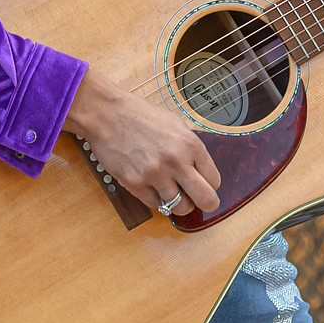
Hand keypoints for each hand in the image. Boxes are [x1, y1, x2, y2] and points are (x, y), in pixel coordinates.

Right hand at [64, 67, 220, 215]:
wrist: (108, 115)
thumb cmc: (141, 116)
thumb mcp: (176, 125)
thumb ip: (191, 148)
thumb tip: (201, 171)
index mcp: (191, 144)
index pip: (215, 179)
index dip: (210, 184)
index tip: (203, 183)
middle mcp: (176, 161)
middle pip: (206, 200)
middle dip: (205, 203)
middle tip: (197, 200)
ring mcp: (155, 175)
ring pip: (179, 207)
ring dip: (177, 202)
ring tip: (169, 189)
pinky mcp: (135, 184)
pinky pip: (155, 205)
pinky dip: (156, 199)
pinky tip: (151, 185)